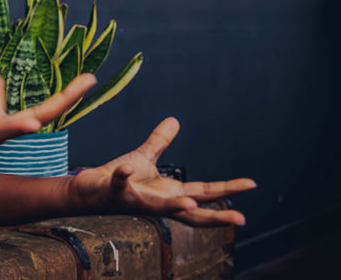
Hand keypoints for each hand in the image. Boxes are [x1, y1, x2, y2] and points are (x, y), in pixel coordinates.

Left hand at [68, 117, 255, 225]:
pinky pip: (119, 184)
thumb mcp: (144, 157)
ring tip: (191, 206)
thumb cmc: (117, 179)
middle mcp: (156, 202)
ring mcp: (135, 200)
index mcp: (168, 193)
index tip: (251, 183)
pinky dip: (123, 176)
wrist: (88, 189)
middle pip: (191, 213)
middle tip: (241, 220)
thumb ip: (160, 141)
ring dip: (173, 207)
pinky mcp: (113, 192)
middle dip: (215, 217)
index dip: (227, 189)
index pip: (204, 193)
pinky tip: (128, 168)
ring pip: (158, 208)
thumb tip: (175, 120)